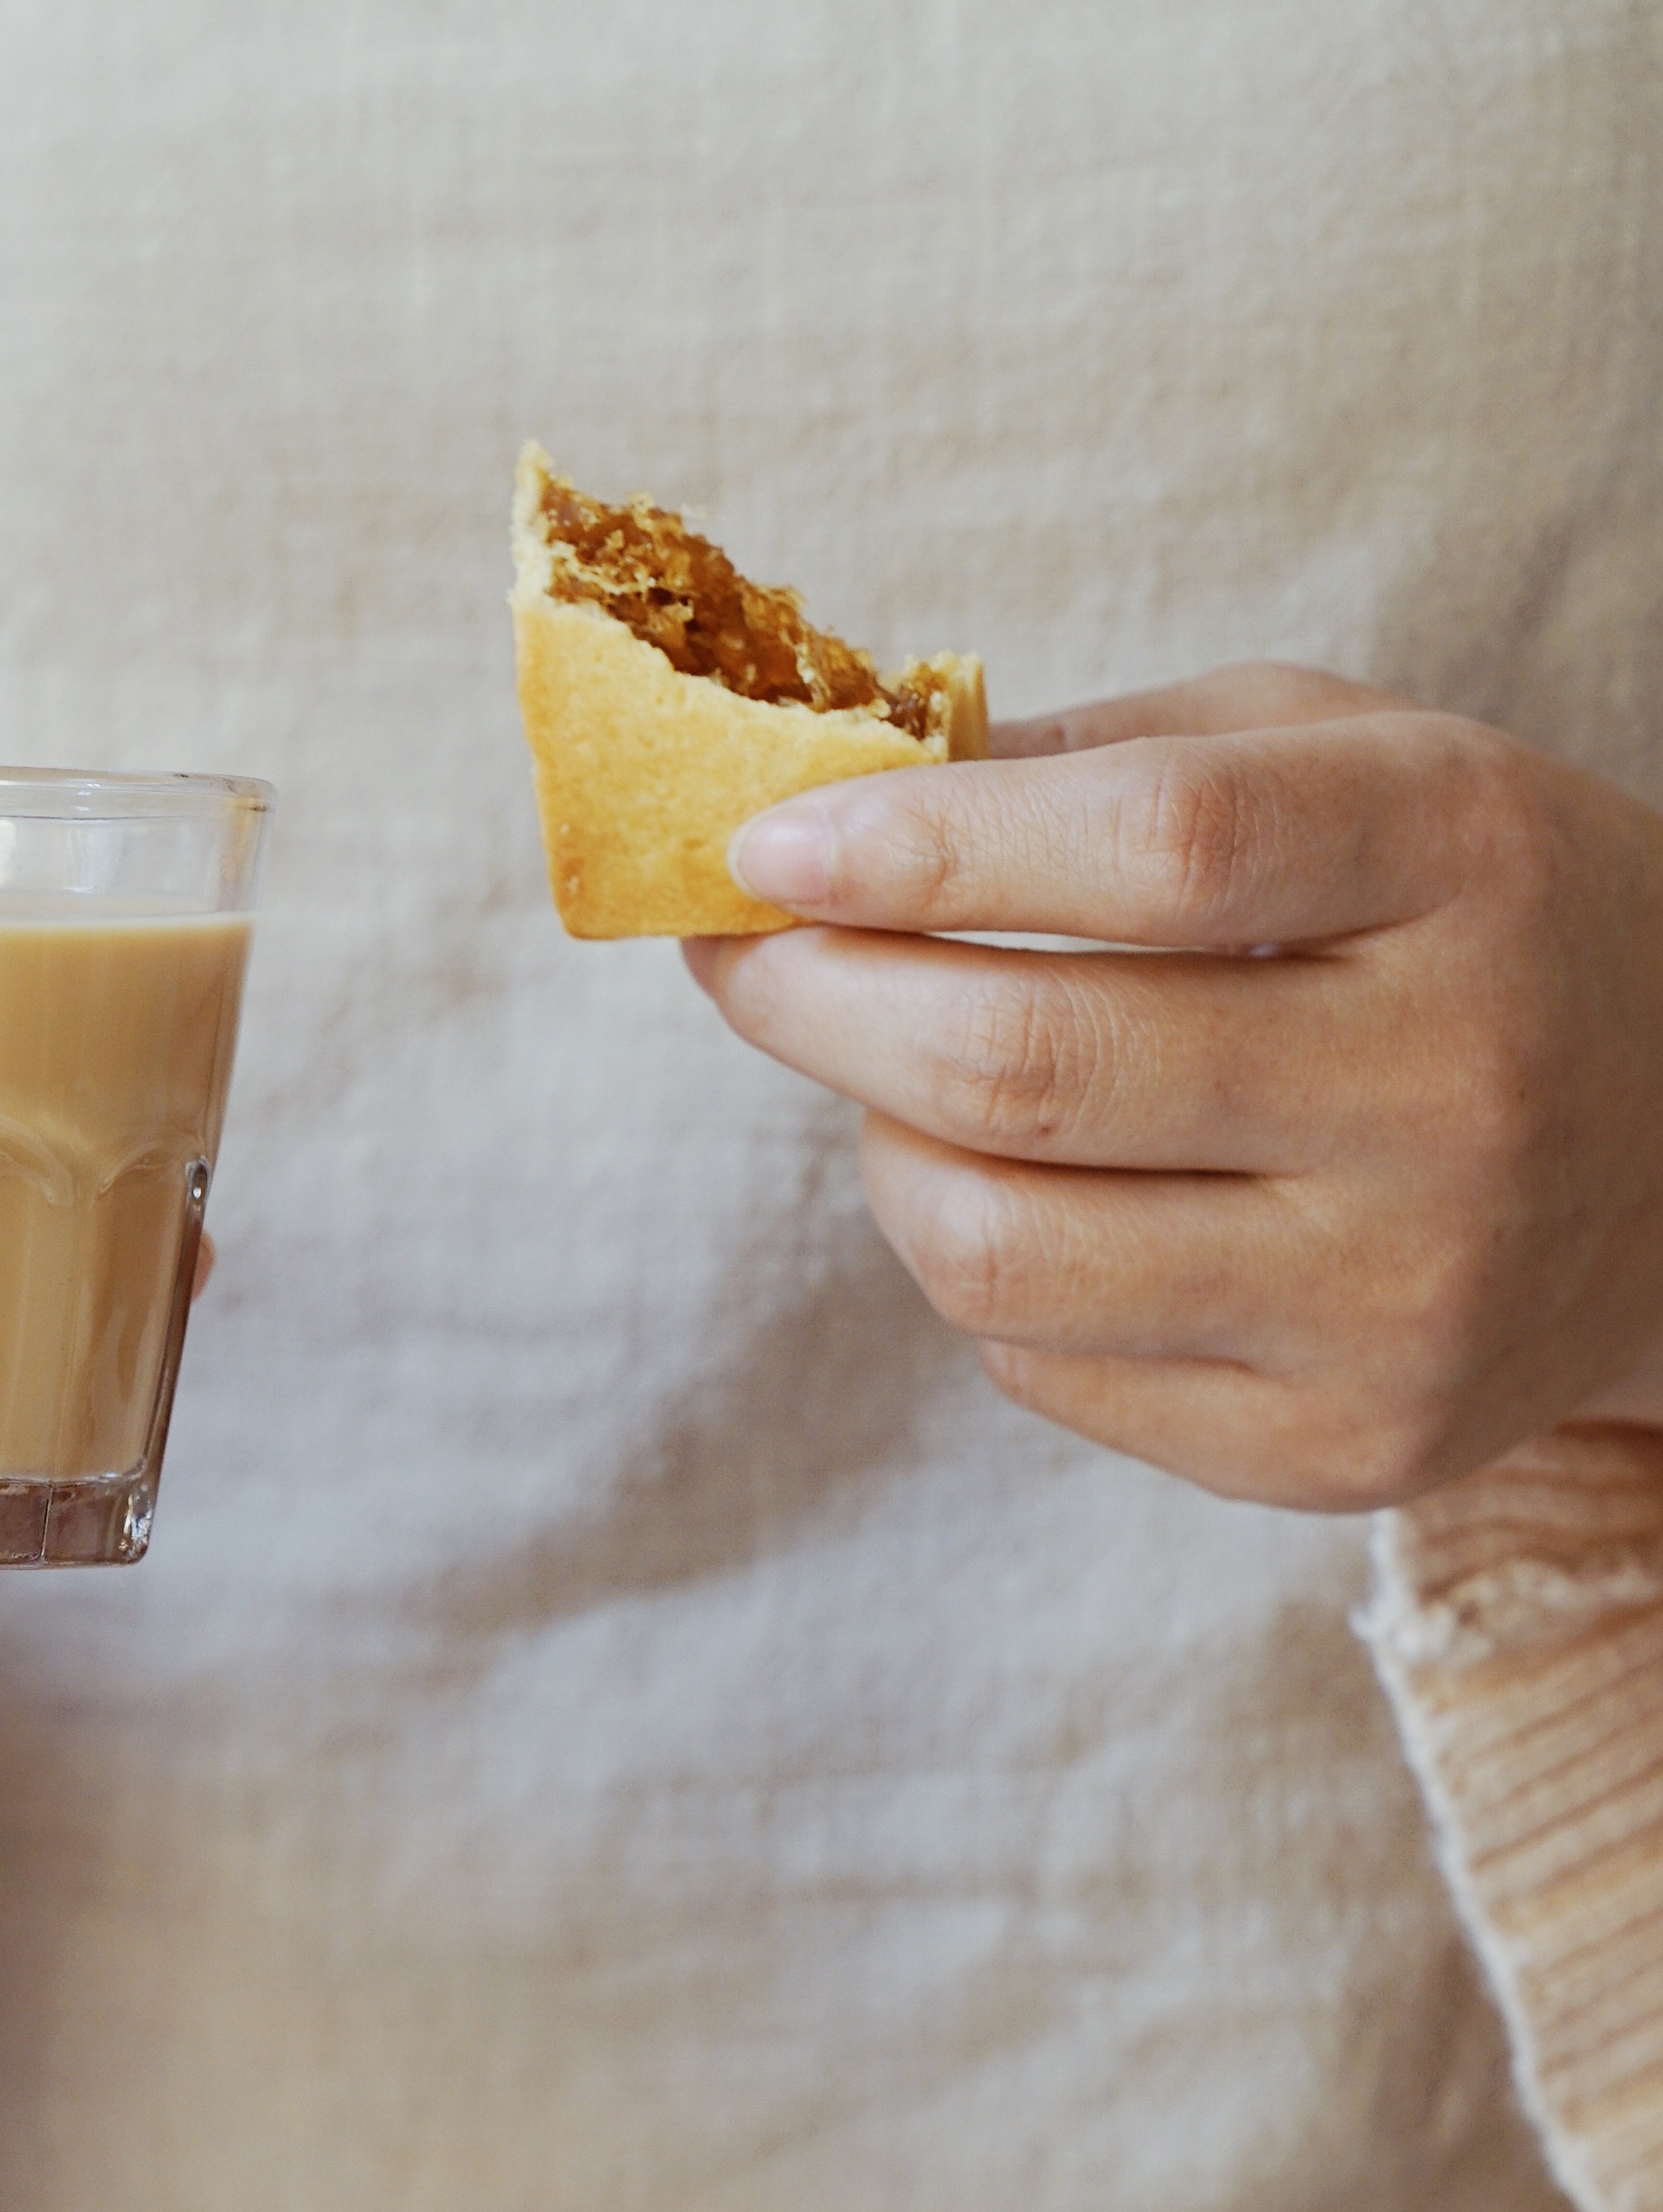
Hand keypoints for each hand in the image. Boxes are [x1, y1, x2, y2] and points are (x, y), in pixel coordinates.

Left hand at [681, 669, 1662, 1510]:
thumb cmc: (1466, 923)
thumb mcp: (1353, 767)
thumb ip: (1106, 760)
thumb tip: (832, 798)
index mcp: (1461, 866)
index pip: (1155, 849)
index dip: (922, 849)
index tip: (765, 843)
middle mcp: (1449, 1095)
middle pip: (1032, 1070)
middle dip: (823, 1005)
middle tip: (746, 958)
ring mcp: (1398, 1300)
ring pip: (996, 1253)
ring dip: (883, 1154)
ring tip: (900, 1085)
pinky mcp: (1337, 1452)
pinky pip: (1042, 1370)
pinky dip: (981, 1276)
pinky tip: (1041, 1200)